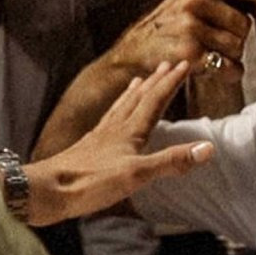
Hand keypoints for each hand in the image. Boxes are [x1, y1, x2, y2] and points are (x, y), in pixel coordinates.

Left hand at [25, 61, 212, 225]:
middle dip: (156, 81)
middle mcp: (115, 128)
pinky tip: (110, 118)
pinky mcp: (88, 148)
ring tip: (139, 80)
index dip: (171, 82)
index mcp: (129, 131)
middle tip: (167, 64)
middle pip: (139, 98)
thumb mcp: (137, 175)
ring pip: (121, 108)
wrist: (48, 190)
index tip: (184, 64)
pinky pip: (107, 122)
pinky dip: (115, 112)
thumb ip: (171, 161)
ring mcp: (99, 137)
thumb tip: (207, 148)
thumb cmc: (90, 182)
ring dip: (134, 92)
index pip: (155, 100)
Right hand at [108, 0, 255, 83]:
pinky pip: (228, 66)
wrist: (137, 49)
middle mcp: (194, 0)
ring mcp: (190, 26)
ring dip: (231, 54)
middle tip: (218, 39)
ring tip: (209, 51)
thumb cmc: (170, 24)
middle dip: (239, 36)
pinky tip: (212, 66)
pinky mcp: (190, 52)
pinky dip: (228, 71)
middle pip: (244, 23)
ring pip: (237, 46)